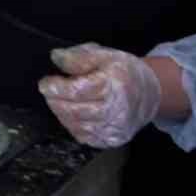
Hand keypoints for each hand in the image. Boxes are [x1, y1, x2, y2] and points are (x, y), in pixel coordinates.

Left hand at [38, 43, 162, 147]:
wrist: (149, 94)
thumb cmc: (124, 72)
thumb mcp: (104, 55)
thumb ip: (79, 56)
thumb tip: (56, 57)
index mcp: (114, 85)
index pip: (78, 91)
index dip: (56, 88)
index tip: (45, 83)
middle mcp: (116, 110)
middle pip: (74, 110)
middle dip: (55, 100)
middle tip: (50, 91)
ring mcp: (115, 128)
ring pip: (76, 125)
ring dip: (61, 113)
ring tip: (60, 100)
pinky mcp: (112, 140)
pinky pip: (83, 136)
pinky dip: (72, 125)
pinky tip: (72, 113)